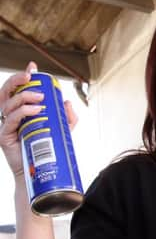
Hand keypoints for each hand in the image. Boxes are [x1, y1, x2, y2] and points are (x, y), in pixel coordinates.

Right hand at [0, 63, 77, 177]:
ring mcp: (6, 125)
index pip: (17, 90)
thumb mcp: (63, 131)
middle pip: (6, 92)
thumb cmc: (48, 151)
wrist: (39, 171)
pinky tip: (35, 109)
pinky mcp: (4, 135)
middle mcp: (10, 115)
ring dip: (23, 96)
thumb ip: (67, 117)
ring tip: (39, 98)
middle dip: (17, 80)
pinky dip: (22, 111)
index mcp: (21, 111)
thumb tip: (67, 103)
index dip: (22, 77)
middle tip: (30, 77)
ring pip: (8, 104)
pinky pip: (10, 119)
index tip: (32, 67)